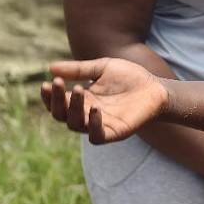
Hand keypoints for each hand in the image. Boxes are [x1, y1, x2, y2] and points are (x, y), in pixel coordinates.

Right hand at [40, 58, 167, 143]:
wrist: (156, 87)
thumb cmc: (130, 77)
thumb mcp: (102, 68)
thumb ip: (78, 69)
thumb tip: (49, 68)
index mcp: (82, 100)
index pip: (58, 102)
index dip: (50, 96)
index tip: (46, 83)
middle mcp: (87, 115)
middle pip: (62, 115)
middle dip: (57, 100)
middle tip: (58, 84)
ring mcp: (99, 125)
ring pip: (76, 125)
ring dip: (74, 108)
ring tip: (79, 90)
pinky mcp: (114, 132)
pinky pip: (97, 136)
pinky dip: (94, 124)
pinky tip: (95, 108)